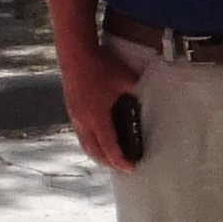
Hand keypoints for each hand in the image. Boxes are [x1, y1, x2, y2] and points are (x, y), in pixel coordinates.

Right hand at [58, 35, 142, 170]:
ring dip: (97, 154)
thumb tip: (151, 97)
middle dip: (108, 162)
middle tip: (121, 167)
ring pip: (85, 144)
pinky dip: (90, 143)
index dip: (120, 160)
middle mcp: (83, 121)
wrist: (75, 53)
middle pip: (95, 151)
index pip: (110, 147)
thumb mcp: (125, 79)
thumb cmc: (100, 66)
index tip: (130, 168)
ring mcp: (75, 116)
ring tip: (109, 159)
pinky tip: (97, 139)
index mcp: (97, 117)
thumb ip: (137, 92)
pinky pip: (80, 134)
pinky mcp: (71, 109)